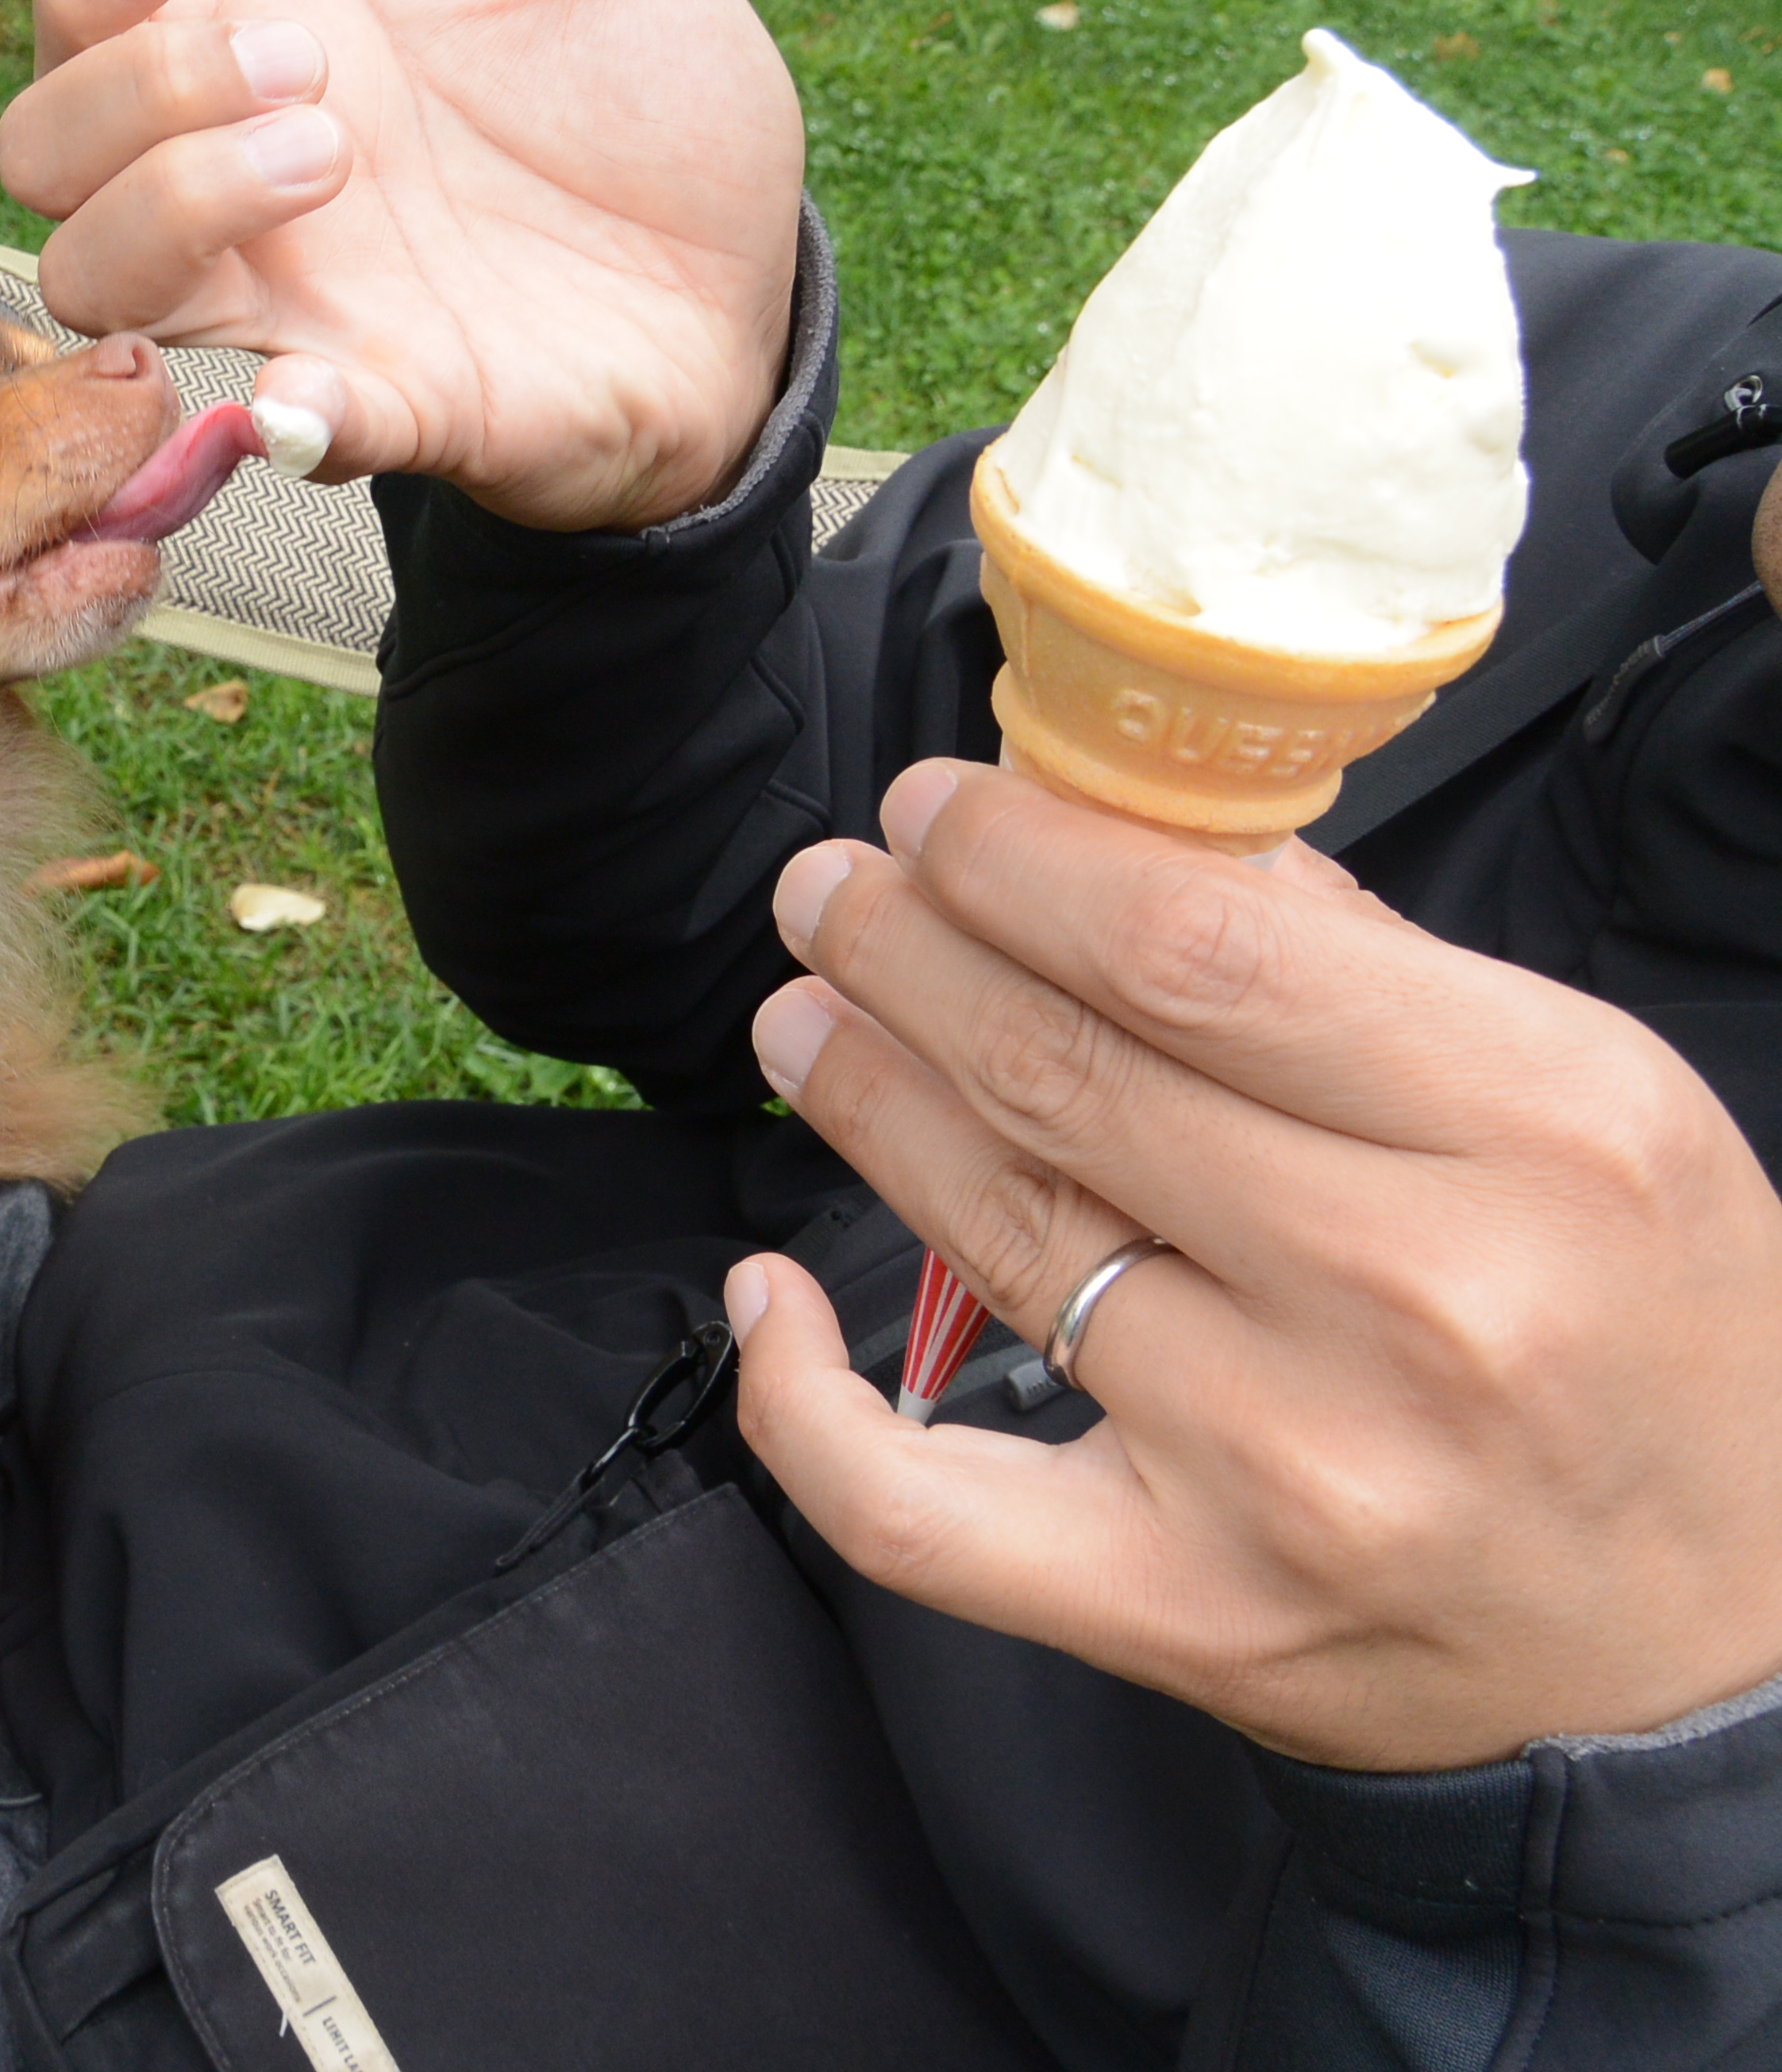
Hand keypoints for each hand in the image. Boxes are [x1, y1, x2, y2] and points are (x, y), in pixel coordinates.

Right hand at [0, 0, 803, 533]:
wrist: (749, 291)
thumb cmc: (652, 124)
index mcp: (272, 58)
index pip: (79, 24)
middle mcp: (246, 192)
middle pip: (43, 154)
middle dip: (136, 90)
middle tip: (308, 67)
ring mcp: (298, 306)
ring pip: (94, 282)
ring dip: (170, 208)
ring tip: (328, 156)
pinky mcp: (383, 413)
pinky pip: (274, 428)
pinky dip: (277, 409)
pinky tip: (314, 385)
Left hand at [731, 761, 1781, 1771]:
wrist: (1718, 1644)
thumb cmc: (1649, 1342)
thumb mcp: (1587, 1104)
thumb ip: (1362, 966)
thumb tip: (1131, 836)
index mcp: (1540, 1131)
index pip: (1194, 951)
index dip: (1020, 863)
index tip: (932, 811)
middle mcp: (1414, 1299)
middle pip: (1069, 1073)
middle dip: (905, 952)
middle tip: (830, 890)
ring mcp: (1288, 1469)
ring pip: (994, 1235)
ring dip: (861, 1098)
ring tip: (806, 1013)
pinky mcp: (1190, 1611)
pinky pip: (918, 1508)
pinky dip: (801, 1398)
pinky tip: (769, 1292)